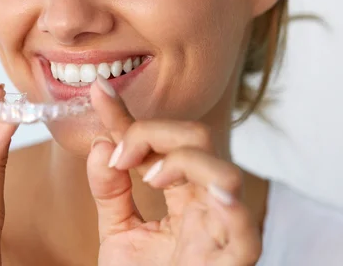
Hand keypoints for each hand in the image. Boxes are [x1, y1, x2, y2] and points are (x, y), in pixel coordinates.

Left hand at [87, 77, 261, 265]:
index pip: (162, 142)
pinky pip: (244, 228)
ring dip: (184, 163)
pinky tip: (202, 193)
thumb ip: (109, 189)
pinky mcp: (235, 259)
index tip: (98, 93)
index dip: (129, 117)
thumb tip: (99, 143)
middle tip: (120, 155)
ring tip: (149, 177)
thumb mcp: (118, 232)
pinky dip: (229, 206)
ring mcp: (224, 229)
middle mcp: (208, 204)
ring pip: (224, 172)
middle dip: (155, 135)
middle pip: (198, 140)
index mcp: (185, 193)